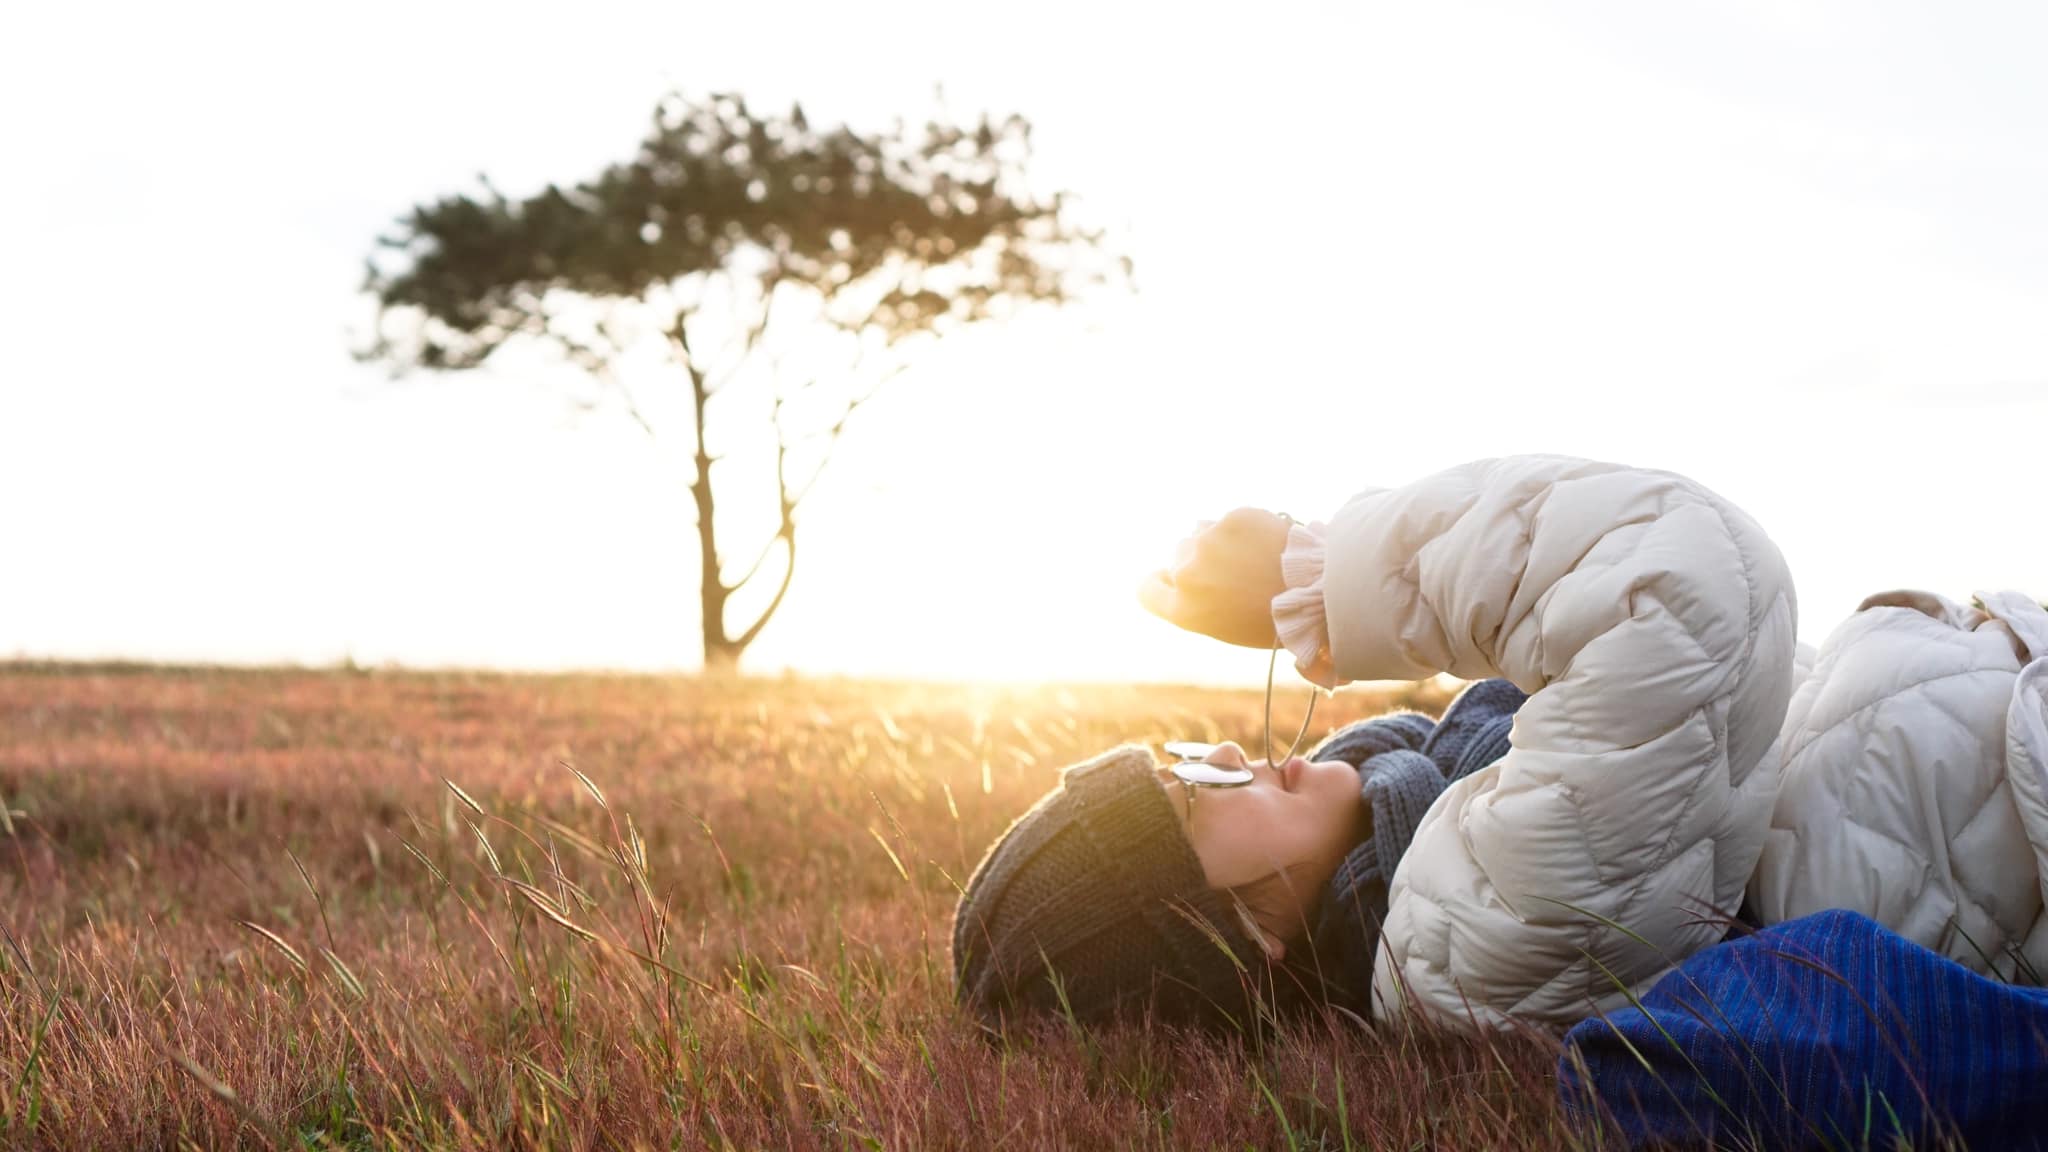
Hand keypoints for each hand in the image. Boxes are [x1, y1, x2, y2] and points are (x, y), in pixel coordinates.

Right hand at [1137, 507, 1292, 647]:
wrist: (1317, 592)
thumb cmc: (1274, 620)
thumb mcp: (1223, 624)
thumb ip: (1193, 600)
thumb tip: (1177, 573)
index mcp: (1183, 610)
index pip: (1147, 589)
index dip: (1158, 582)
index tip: (1167, 578)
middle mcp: (1187, 575)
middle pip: (1176, 559)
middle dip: (1196, 562)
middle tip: (1231, 573)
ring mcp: (1208, 543)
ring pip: (1199, 533)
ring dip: (1215, 542)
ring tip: (1250, 558)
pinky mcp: (1231, 519)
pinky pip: (1225, 520)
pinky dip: (1240, 528)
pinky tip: (1264, 543)